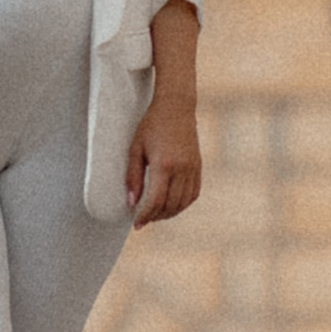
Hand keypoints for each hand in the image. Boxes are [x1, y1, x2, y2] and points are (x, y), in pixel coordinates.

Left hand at [125, 101, 201, 227]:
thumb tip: (131, 202)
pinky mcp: (198, 166)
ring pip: (183, 202)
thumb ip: (133, 177)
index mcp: (164, 165)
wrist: (176, 107)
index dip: (145, 216)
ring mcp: (193, 168)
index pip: (156, 201)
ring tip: (156, 214)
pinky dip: (183, 203)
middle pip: (170, 205)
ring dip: (169, 213)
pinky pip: (193, 193)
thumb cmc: (152, 125)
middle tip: (144, 220)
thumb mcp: (136, 148)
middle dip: (156, 216)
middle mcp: (182, 169)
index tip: (137, 224)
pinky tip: (172, 204)